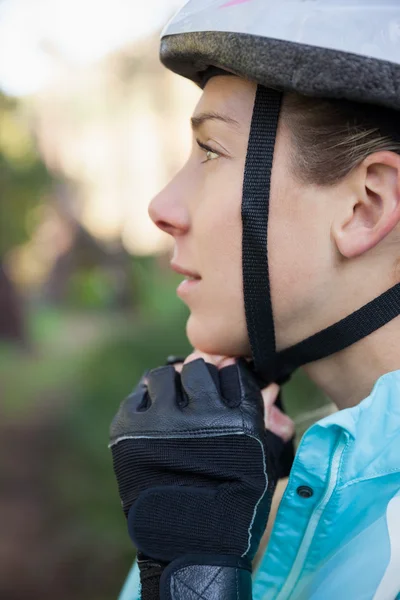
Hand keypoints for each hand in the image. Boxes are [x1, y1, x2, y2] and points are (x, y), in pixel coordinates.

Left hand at [109, 353, 289, 598]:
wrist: (188, 544)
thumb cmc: (233, 502)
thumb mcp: (259, 459)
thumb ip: (262, 416)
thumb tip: (268, 382)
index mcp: (239, 420)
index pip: (234, 373)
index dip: (230, 378)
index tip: (225, 386)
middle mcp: (201, 415)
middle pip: (199, 368)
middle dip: (201, 380)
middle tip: (197, 396)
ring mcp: (161, 421)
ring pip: (164, 375)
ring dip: (171, 386)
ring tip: (173, 405)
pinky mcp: (128, 430)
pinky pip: (137, 396)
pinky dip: (146, 403)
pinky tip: (153, 419)